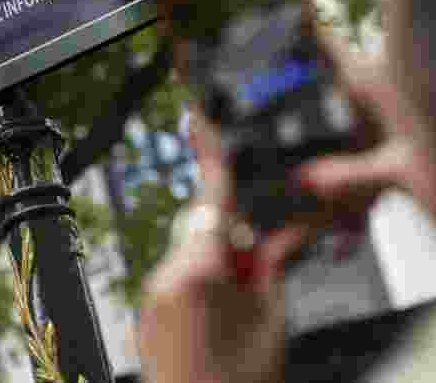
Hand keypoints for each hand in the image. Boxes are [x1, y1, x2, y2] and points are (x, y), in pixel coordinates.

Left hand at [139, 115, 303, 382]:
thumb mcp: (271, 319)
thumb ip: (273, 264)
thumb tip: (286, 230)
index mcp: (199, 268)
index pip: (211, 194)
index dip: (210, 151)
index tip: (201, 115)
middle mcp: (166, 274)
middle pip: (204, 223)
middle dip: (234, 228)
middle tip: (262, 258)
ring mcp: (153, 295)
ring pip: (193, 250)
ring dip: (222, 259)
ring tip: (246, 302)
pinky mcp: (149, 312)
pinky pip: (180, 275)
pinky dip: (206, 279)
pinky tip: (225, 314)